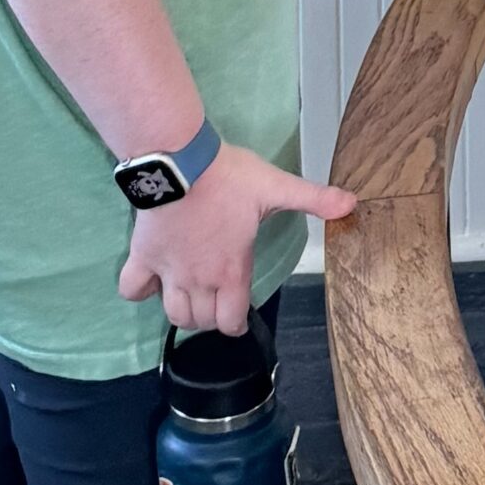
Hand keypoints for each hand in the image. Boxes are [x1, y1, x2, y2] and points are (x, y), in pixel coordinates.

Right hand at [118, 141, 355, 333]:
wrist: (180, 160)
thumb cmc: (229, 178)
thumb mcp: (276, 188)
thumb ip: (314, 199)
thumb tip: (353, 204)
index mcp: (231, 271)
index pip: (230, 323)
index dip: (236, 324)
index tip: (238, 313)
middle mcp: (199, 280)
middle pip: (202, 322)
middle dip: (212, 317)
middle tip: (219, 296)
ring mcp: (168, 271)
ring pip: (172, 313)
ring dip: (183, 310)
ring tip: (192, 292)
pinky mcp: (142, 257)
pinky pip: (132, 290)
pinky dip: (139, 292)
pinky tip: (152, 281)